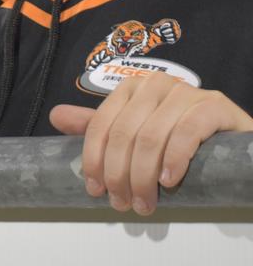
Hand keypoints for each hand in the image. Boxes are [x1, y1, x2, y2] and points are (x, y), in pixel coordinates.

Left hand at [50, 73, 252, 214]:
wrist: (230, 138)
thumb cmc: (179, 136)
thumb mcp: (136, 130)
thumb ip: (99, 125)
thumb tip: (56, 116)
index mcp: (131, 88)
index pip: (101, 124)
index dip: (94, 159)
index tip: (96, 189)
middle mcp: (156, 84)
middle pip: (124, 133)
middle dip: (119, 174)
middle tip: (123, 203)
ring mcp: (186, 92)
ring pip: (151, 136)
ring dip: (143, 176)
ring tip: (145, 202)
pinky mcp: (214, 105)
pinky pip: (187, 131)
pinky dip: (174, 159)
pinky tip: (168, 181)